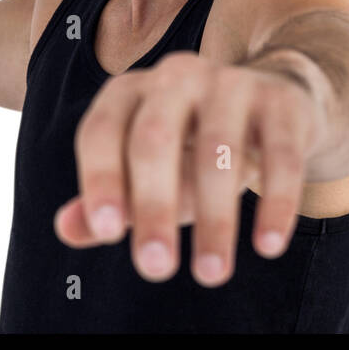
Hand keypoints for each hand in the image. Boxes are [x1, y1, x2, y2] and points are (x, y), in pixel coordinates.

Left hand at [54, 50, 327, 286]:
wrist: (277, 101)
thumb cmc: (194, 147)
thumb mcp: (148, 172)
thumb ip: (108, 201)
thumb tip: (67, 229)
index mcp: (130, 91)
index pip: (101, 131)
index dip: (101, 179)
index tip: (108, 233)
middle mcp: (176, 76)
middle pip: (154, 138)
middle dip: (153, 206)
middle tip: (156, 268)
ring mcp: (231, 82)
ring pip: (217, 150)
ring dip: (215, 218)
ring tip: (211, 273)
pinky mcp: (281, 101)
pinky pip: (280, 155)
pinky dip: (275, 203)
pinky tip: (267, 246)